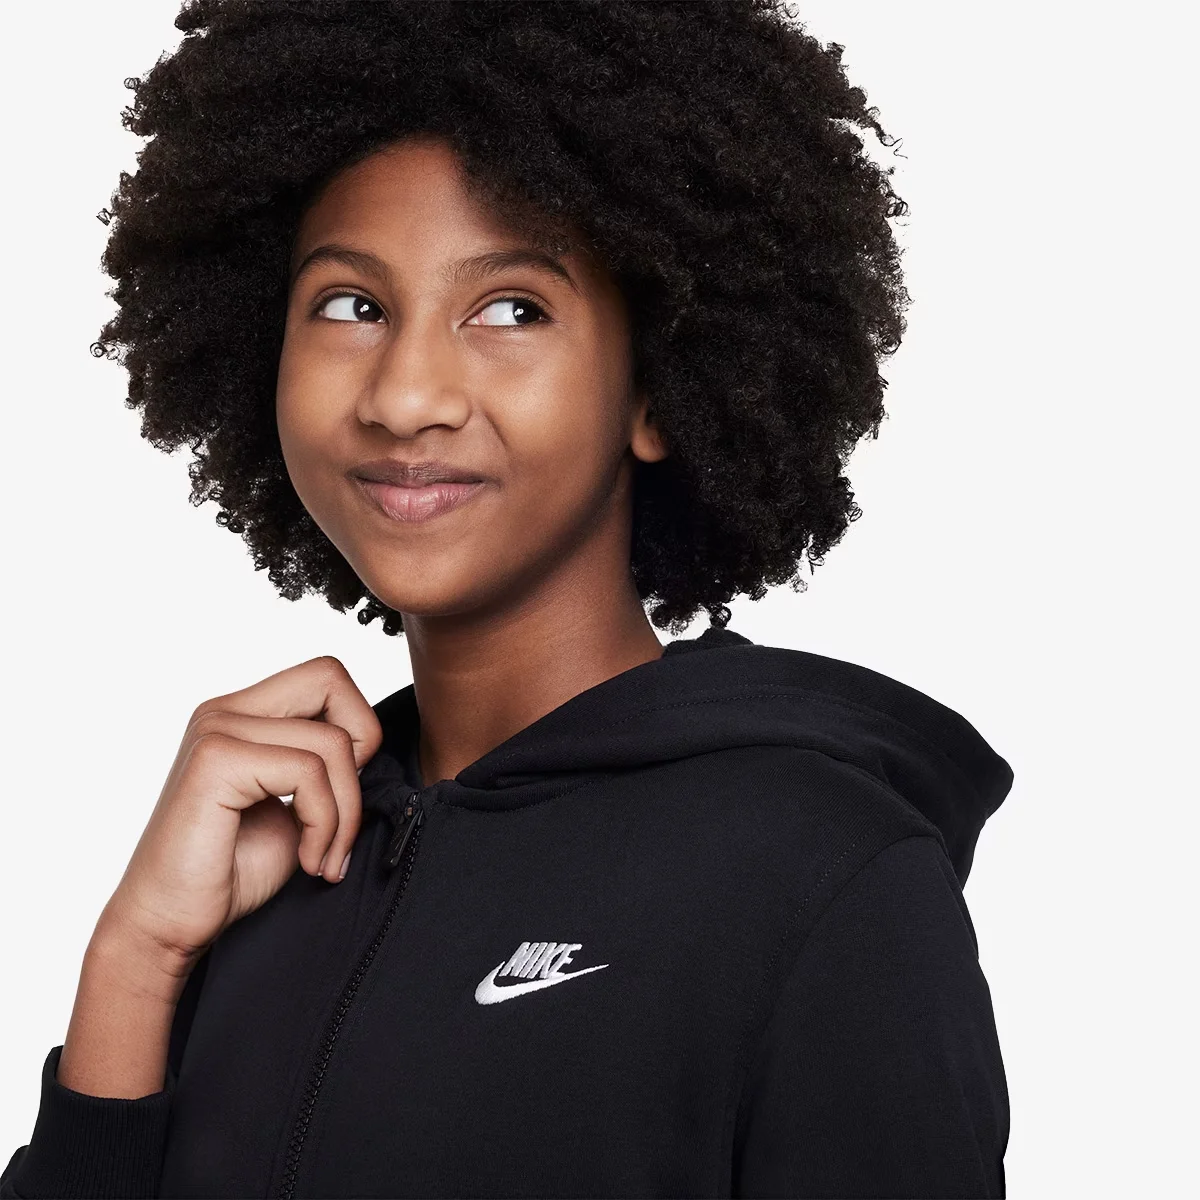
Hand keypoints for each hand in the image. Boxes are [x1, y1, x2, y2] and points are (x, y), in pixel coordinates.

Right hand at [97, 655, 382, 966]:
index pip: (327, 676)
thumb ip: (327, 767)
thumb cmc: (232, 871)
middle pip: (331, 678)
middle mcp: (225, 710)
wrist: (169, 925)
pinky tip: (309, 860)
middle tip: (347, 815)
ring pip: (332, 741)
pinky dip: (325, 823)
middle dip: (364, 746)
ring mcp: (216, 729)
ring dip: (346, 812)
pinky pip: (308, 772)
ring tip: (325, 857)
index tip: (345, 792)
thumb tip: (373, 745)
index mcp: (243, 714)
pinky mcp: (215, 760)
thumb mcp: (297, 807)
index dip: (358, 726)